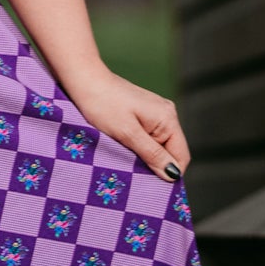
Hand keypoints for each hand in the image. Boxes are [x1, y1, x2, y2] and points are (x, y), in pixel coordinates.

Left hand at [61, 63, 190, 180]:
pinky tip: (124, 149)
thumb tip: (174, 175)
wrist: (83, 78)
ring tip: (127, 163)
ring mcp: (155, 113)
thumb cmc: (102, 104)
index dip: (170, 175)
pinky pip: (149, 137)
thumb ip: (152, 154)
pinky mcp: (143, 113)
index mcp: (167, 118)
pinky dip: (140, 147)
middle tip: (135, 177)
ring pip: (159, 146)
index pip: (181, 157)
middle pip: (171, 152)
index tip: (151, 187)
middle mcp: (167, 114)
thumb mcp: (127, 133)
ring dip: (146, 157)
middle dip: (156, 167)